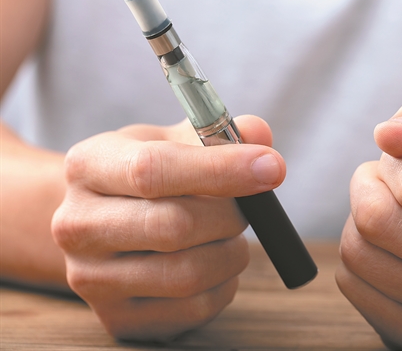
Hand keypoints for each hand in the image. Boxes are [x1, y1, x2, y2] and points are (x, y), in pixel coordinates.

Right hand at [51, 116, 285, 341]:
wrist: (102, 227)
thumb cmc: (147, 176)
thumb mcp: (171, 140)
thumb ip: (218, 134)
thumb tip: (260, 135)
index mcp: (88, 166)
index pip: (153, 169)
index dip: (221, 168)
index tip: (272, 167)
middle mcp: (76, 225)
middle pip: (173, 226)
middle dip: (230, 215)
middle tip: (248, 206)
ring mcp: (91, 279)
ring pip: (188, 274)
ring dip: (231, 251)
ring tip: (229, 233)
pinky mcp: (118, 319)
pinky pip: (195, 308)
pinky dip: (224, 283)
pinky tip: (215, 261)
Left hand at [336, 98, 401, 349]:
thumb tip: (388, 135)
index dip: (398, 163)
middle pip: (376, 221)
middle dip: (368, 188)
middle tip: (386, 185)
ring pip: (356, 252)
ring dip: (359, 222)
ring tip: (390, 215)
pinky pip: (351, 283)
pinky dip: (358, 257)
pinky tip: (389, 250)